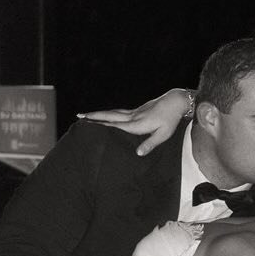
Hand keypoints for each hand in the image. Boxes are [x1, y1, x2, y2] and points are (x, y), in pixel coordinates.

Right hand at [78, 87, 192, 155]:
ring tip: (87, 115)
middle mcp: (133, 117)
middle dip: (94, 116)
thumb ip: (150, 144)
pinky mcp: (137, 110)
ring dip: (99, 114)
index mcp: (137, 124)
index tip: (87, 125)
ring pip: (113, 113)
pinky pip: (119, 112)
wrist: (175, 102)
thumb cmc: (170, 120)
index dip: (101, 125)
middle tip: (79, 116)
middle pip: (109, 116)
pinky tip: (106, 116)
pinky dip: (109, 114)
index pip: (115, 125)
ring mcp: (134, 112)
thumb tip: (138, 153)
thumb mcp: (163, 134)